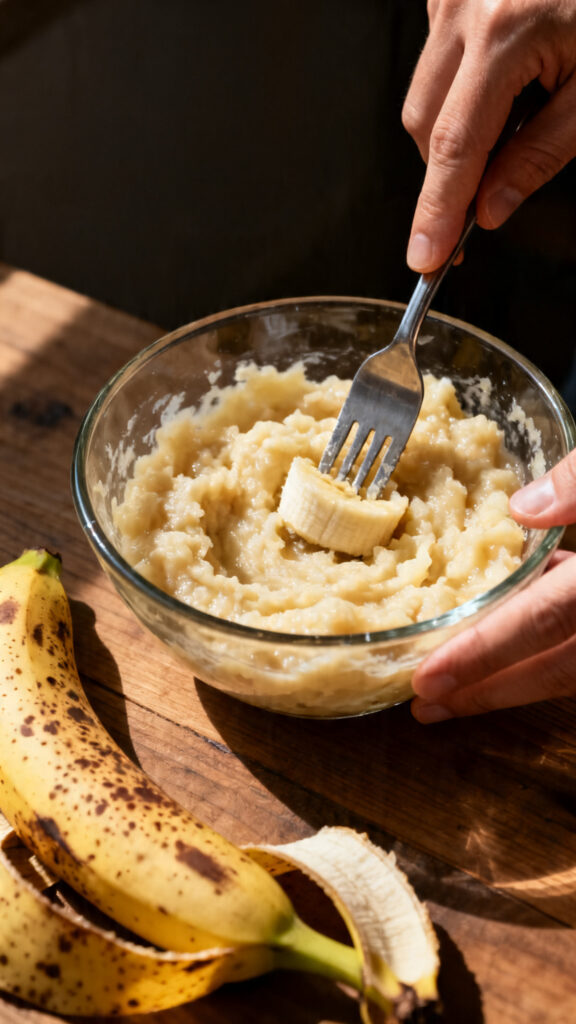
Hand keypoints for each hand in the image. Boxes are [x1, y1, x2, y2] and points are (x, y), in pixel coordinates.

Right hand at [402, 0, 575, 272]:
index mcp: (505, 31)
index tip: (425, 255)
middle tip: (479, 209)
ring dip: (455, 131)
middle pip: (424, 124)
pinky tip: (500, 86)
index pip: (454, 145)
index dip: (436, 210)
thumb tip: (489, 208)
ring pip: (424, 96)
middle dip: (447, 174)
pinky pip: (436, 62)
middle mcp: (465, 7)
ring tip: (511, 122)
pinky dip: (460, 91)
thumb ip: (541, 153)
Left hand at [411, 450, 575, 721]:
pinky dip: (540, 644)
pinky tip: (505, 630)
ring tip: (452, 693)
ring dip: (511, 680)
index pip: (543, 622)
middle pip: (554, 670)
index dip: (484, 654)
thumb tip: (522, 506)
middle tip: (425, 705)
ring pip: (566, 666)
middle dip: (486, 691)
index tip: (427, 681)